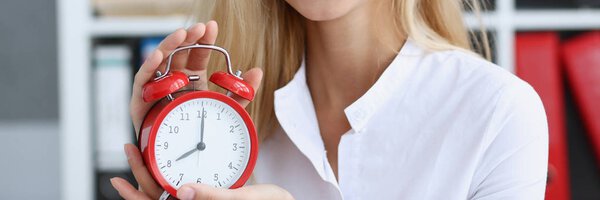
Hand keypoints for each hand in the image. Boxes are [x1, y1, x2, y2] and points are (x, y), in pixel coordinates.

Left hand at [111, 144, 292, 199]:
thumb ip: (213, 196)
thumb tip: (181, 192)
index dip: (134, 196)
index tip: (119, 179)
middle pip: (157, 194)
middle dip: (140, 173)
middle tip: (130, 148)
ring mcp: (201, 198)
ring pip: (168, 188)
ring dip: (153, 169)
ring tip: (141, 150)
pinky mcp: (210, 191)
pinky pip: (184, 182)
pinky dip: (172, 168)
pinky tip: (169, 155)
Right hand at [129, 21, 262, 134]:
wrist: (183, 163)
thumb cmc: (200, 137)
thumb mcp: (226, 112)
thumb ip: (241, 94)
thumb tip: (258, 71)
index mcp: (192, 81)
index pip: (198, 55)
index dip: (204, 41)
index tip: (211, 27)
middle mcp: (173, 82)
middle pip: (178, 54)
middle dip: (188, 38)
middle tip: (199, 28)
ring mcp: (156, 90)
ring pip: (160, 62)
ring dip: (169, 46)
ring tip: (182, 35)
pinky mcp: (141, 102)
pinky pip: (143, 81)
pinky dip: (149, 67)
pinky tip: (158, 56)